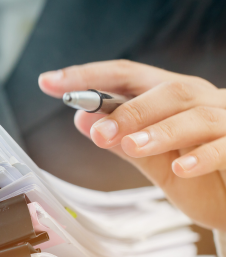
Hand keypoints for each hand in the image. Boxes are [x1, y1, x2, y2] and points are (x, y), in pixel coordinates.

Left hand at [39, 60, 225, 231]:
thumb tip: (82, 119)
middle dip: (127, 110)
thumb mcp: (154, 162)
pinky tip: (182, 167)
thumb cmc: (201, 180)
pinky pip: (225, 145)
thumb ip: (123, 141)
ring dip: (159, 131)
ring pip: (194, 115)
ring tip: (132, 146)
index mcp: (171, 98)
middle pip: (165, 90)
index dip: (88, 75)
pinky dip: (202, 155)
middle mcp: (200, 100)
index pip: (126, 76)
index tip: (48, 82)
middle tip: (98, 132)